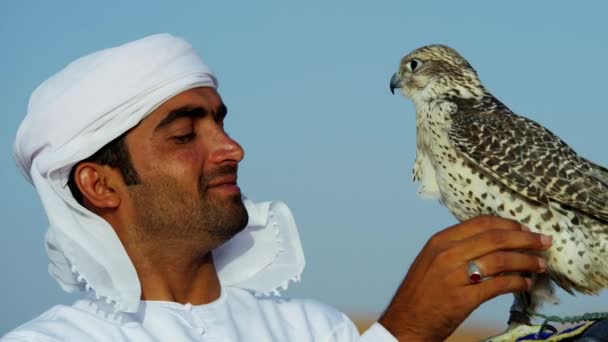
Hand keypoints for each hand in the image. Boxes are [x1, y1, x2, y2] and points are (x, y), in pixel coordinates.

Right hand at [378, 216, 551, 340]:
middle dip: (525, 239)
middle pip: (495, 238)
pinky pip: (498, 286)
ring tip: (540, 264)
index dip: (508, 224)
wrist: (405, 321)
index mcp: (440, 241)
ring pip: (501, 260)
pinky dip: (517, 282)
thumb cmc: (421, 292)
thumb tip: (492, 242)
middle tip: (544, 242)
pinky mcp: (463, 299)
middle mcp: (447, 254)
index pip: (481, 223)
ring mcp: (454, 276)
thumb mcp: (432, 260)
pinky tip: (525, 284)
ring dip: (526, 261)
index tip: (525, 229)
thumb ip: (457, 248)